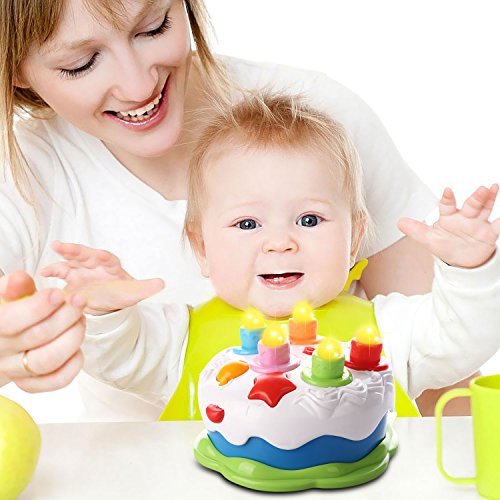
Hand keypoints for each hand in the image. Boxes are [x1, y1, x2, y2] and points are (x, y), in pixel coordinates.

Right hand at [0, 271, 85, 391]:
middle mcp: (1, 352)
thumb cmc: (8, 312)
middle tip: (79, 301)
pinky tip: (77, 346)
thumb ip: (13, 286)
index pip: (9, 321)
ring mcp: (16, 370)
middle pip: (37, 337)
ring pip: (48, 361)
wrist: (1, 340)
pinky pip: (57, 380)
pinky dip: (74, 363)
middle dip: (66, 316)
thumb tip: (19, 279)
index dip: (38, 307)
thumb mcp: (6, 295)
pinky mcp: (32, 384)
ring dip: (73, 337)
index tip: (58, 294)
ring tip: (80, 320)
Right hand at [40, 241, 164, 314]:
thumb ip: (146, 288)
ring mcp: (82, 270)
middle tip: (62, 246)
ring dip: (62, 256)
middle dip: (75, 250)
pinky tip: (43, 273)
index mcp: (112, 266)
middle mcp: (95, 264)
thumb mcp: (134, 293)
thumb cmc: (122, 294)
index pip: (107, 258)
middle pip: (85, 255)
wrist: (109, 302)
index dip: (102, 256)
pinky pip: (60, 272)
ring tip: (52, 253)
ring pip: (71, 260)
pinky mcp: (71, 278)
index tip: (98, 254)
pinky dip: (52, 271)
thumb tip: (162, 283)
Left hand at [398, 184, 499, 267]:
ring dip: (489, 200)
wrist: (461, 261)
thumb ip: (416, 230)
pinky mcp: (489, 233)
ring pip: (485, 209)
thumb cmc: (446, 246)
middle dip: (476, 197)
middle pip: (471, 205)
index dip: (447, 198)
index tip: (447, 191)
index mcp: (449, 217)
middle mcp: (465, 217)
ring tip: (493, 189)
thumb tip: (399, 222)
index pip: (447, 205)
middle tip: (481, 188)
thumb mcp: (429, 239)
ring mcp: (478, 224)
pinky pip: (498, 226)